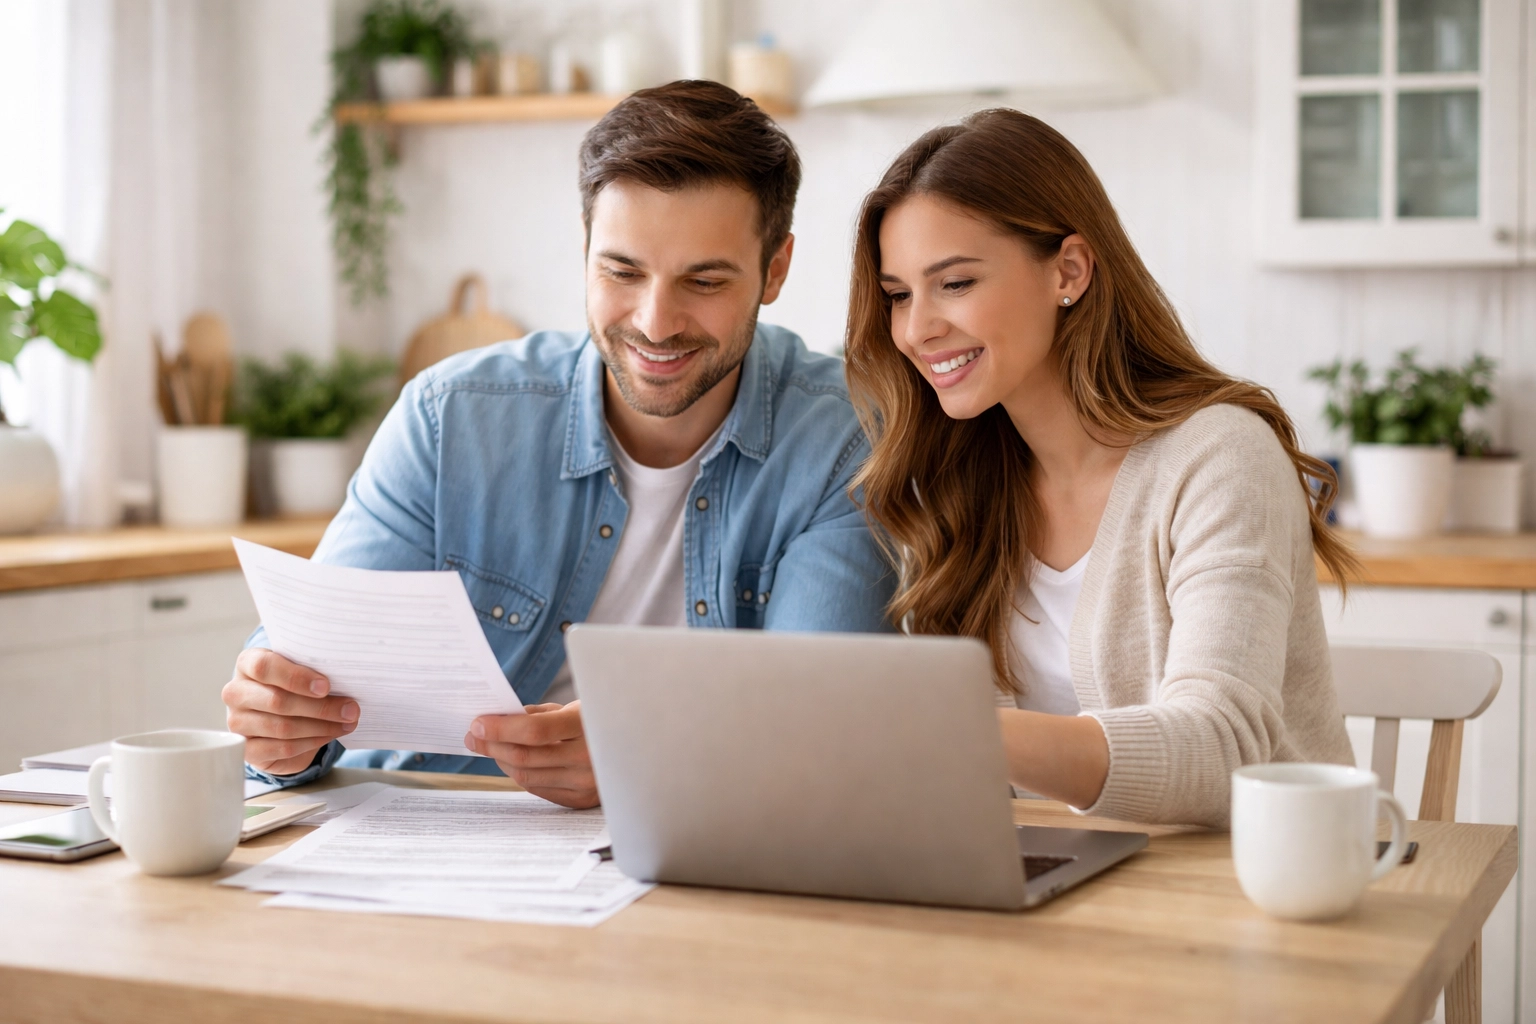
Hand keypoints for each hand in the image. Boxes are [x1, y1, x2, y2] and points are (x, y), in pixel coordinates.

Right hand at [223, 648, 358, 775]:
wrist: (277, 714)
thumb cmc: (292, 685)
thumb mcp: (300, 670)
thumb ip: (314, 670)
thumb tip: (348, 680)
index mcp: (247, 664)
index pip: (264, 667)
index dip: (296, 677)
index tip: (326, 686)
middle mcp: (236, 693)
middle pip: (277, 701)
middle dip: (320, 707)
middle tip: (351, 709)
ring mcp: (237, 723)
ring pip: (282, 728)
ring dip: (321, 727)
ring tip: (347, 723)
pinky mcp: (247, 749)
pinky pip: (282, 748)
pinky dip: (311, 742)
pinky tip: (329, 735)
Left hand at [465, 701, 597, 808]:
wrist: (642, 746)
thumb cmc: (603, 719)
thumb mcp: (576, 706)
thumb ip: (539, 713)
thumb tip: (499, 719)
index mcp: (589, 725)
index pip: (535, 731)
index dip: (501, 729)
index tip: (478, 724)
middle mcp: (590, 758)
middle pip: (525, 756)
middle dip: (492, 745)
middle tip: (474, 735)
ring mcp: (587, 782)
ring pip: (526, 776)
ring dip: (501, 760)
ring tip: (489, 746)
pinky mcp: (582, 799)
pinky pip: (538, 788)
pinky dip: (518, 773)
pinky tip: (510, 760)